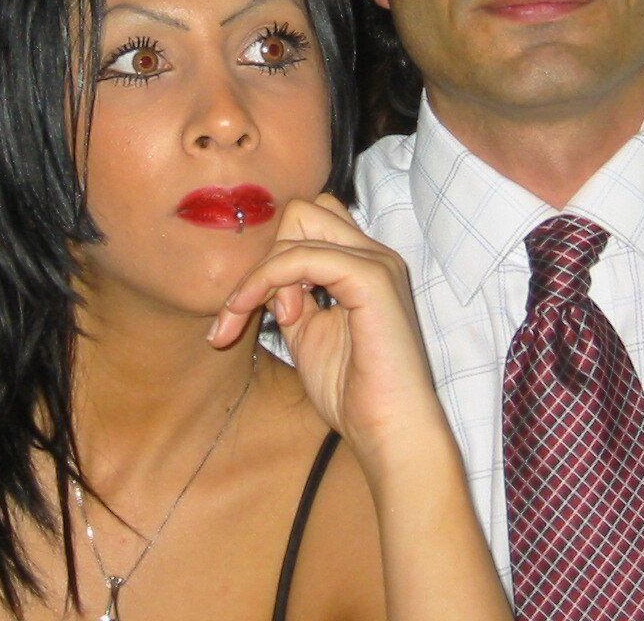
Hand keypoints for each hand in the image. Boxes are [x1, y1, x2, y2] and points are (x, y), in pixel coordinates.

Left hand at [209, 195, 446, 473]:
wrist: (390, 431)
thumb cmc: (354, 393)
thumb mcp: (308, 335)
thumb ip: (289, 299)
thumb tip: (264, 280)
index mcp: (363, 266)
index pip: (308, 224)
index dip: (274, 260)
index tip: (253, 313)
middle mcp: (374, 255)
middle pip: (302, 210)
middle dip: (268, 255)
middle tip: (265, 313)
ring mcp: (376, 262)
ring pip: (299, 222)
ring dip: (265, 272)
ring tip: (274, 321)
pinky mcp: (371, 279)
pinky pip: (301, 256)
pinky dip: (271, 280)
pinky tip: (279, 318)